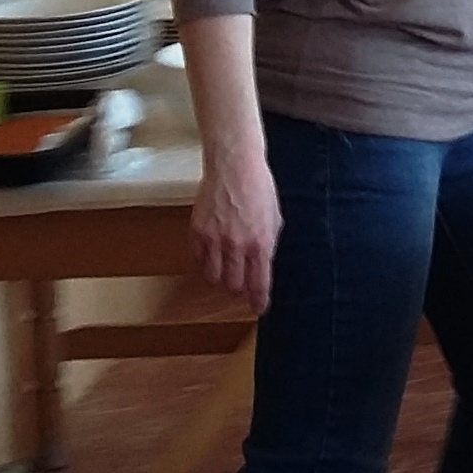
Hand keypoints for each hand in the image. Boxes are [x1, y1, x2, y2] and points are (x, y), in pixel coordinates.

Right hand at [192, 142, 282, 313]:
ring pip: (213, 277)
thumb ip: (268, 244)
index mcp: (261, 242)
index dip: (259, 300)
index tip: (259, 307)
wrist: (235, 165)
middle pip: (234, 285)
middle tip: (242, 284)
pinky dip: (204, 261)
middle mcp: (237, 245)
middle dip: (239, 289)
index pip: (259, 283)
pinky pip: (198, 259)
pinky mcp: (197, 231)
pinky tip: (211, 254)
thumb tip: (263, 265)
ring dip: (220, 278)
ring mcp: (214, 239)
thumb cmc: (259, 187)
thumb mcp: (275, 218)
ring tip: (225, 269)